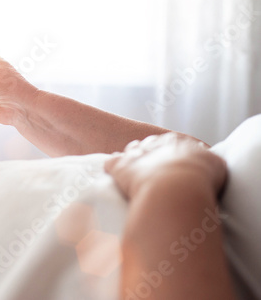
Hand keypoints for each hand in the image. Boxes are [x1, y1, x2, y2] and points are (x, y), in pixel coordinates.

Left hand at [104, 133, 226, 198]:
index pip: (173, 142)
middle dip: (152, 154)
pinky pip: (112, 164)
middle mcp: (155, 143)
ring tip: (135, 173)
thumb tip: (209, 167)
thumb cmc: (200, 178)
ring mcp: (135, 154)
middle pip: (151, 144)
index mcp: (177, 140)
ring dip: (133, 160)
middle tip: (155, 171)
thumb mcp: (216, 165)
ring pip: (131, 151)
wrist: (175, 188)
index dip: (173, 154)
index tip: (176, 165)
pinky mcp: (119, 166)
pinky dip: (113, 169)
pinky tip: (114, 176)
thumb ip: (210, 162)